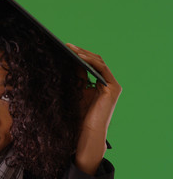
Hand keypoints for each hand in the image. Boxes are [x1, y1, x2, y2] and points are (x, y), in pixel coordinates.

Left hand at [66, 43, 121, 174]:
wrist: (86, 133)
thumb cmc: (79, 117)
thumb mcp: (76, 92)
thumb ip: (76, 78)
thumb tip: (67, 62)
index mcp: (100, 84)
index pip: (91, 64)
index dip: (80, 55)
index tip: (66, 48)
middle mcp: (108, 83)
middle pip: (95, 61)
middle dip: (81, 52)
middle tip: (67, 45)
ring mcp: (112, 86)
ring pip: (99, 62)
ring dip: (84, 54)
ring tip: (71, 48)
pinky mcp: (112, 88)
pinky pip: (101, 69)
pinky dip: (91, 61)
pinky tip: (79, 57)